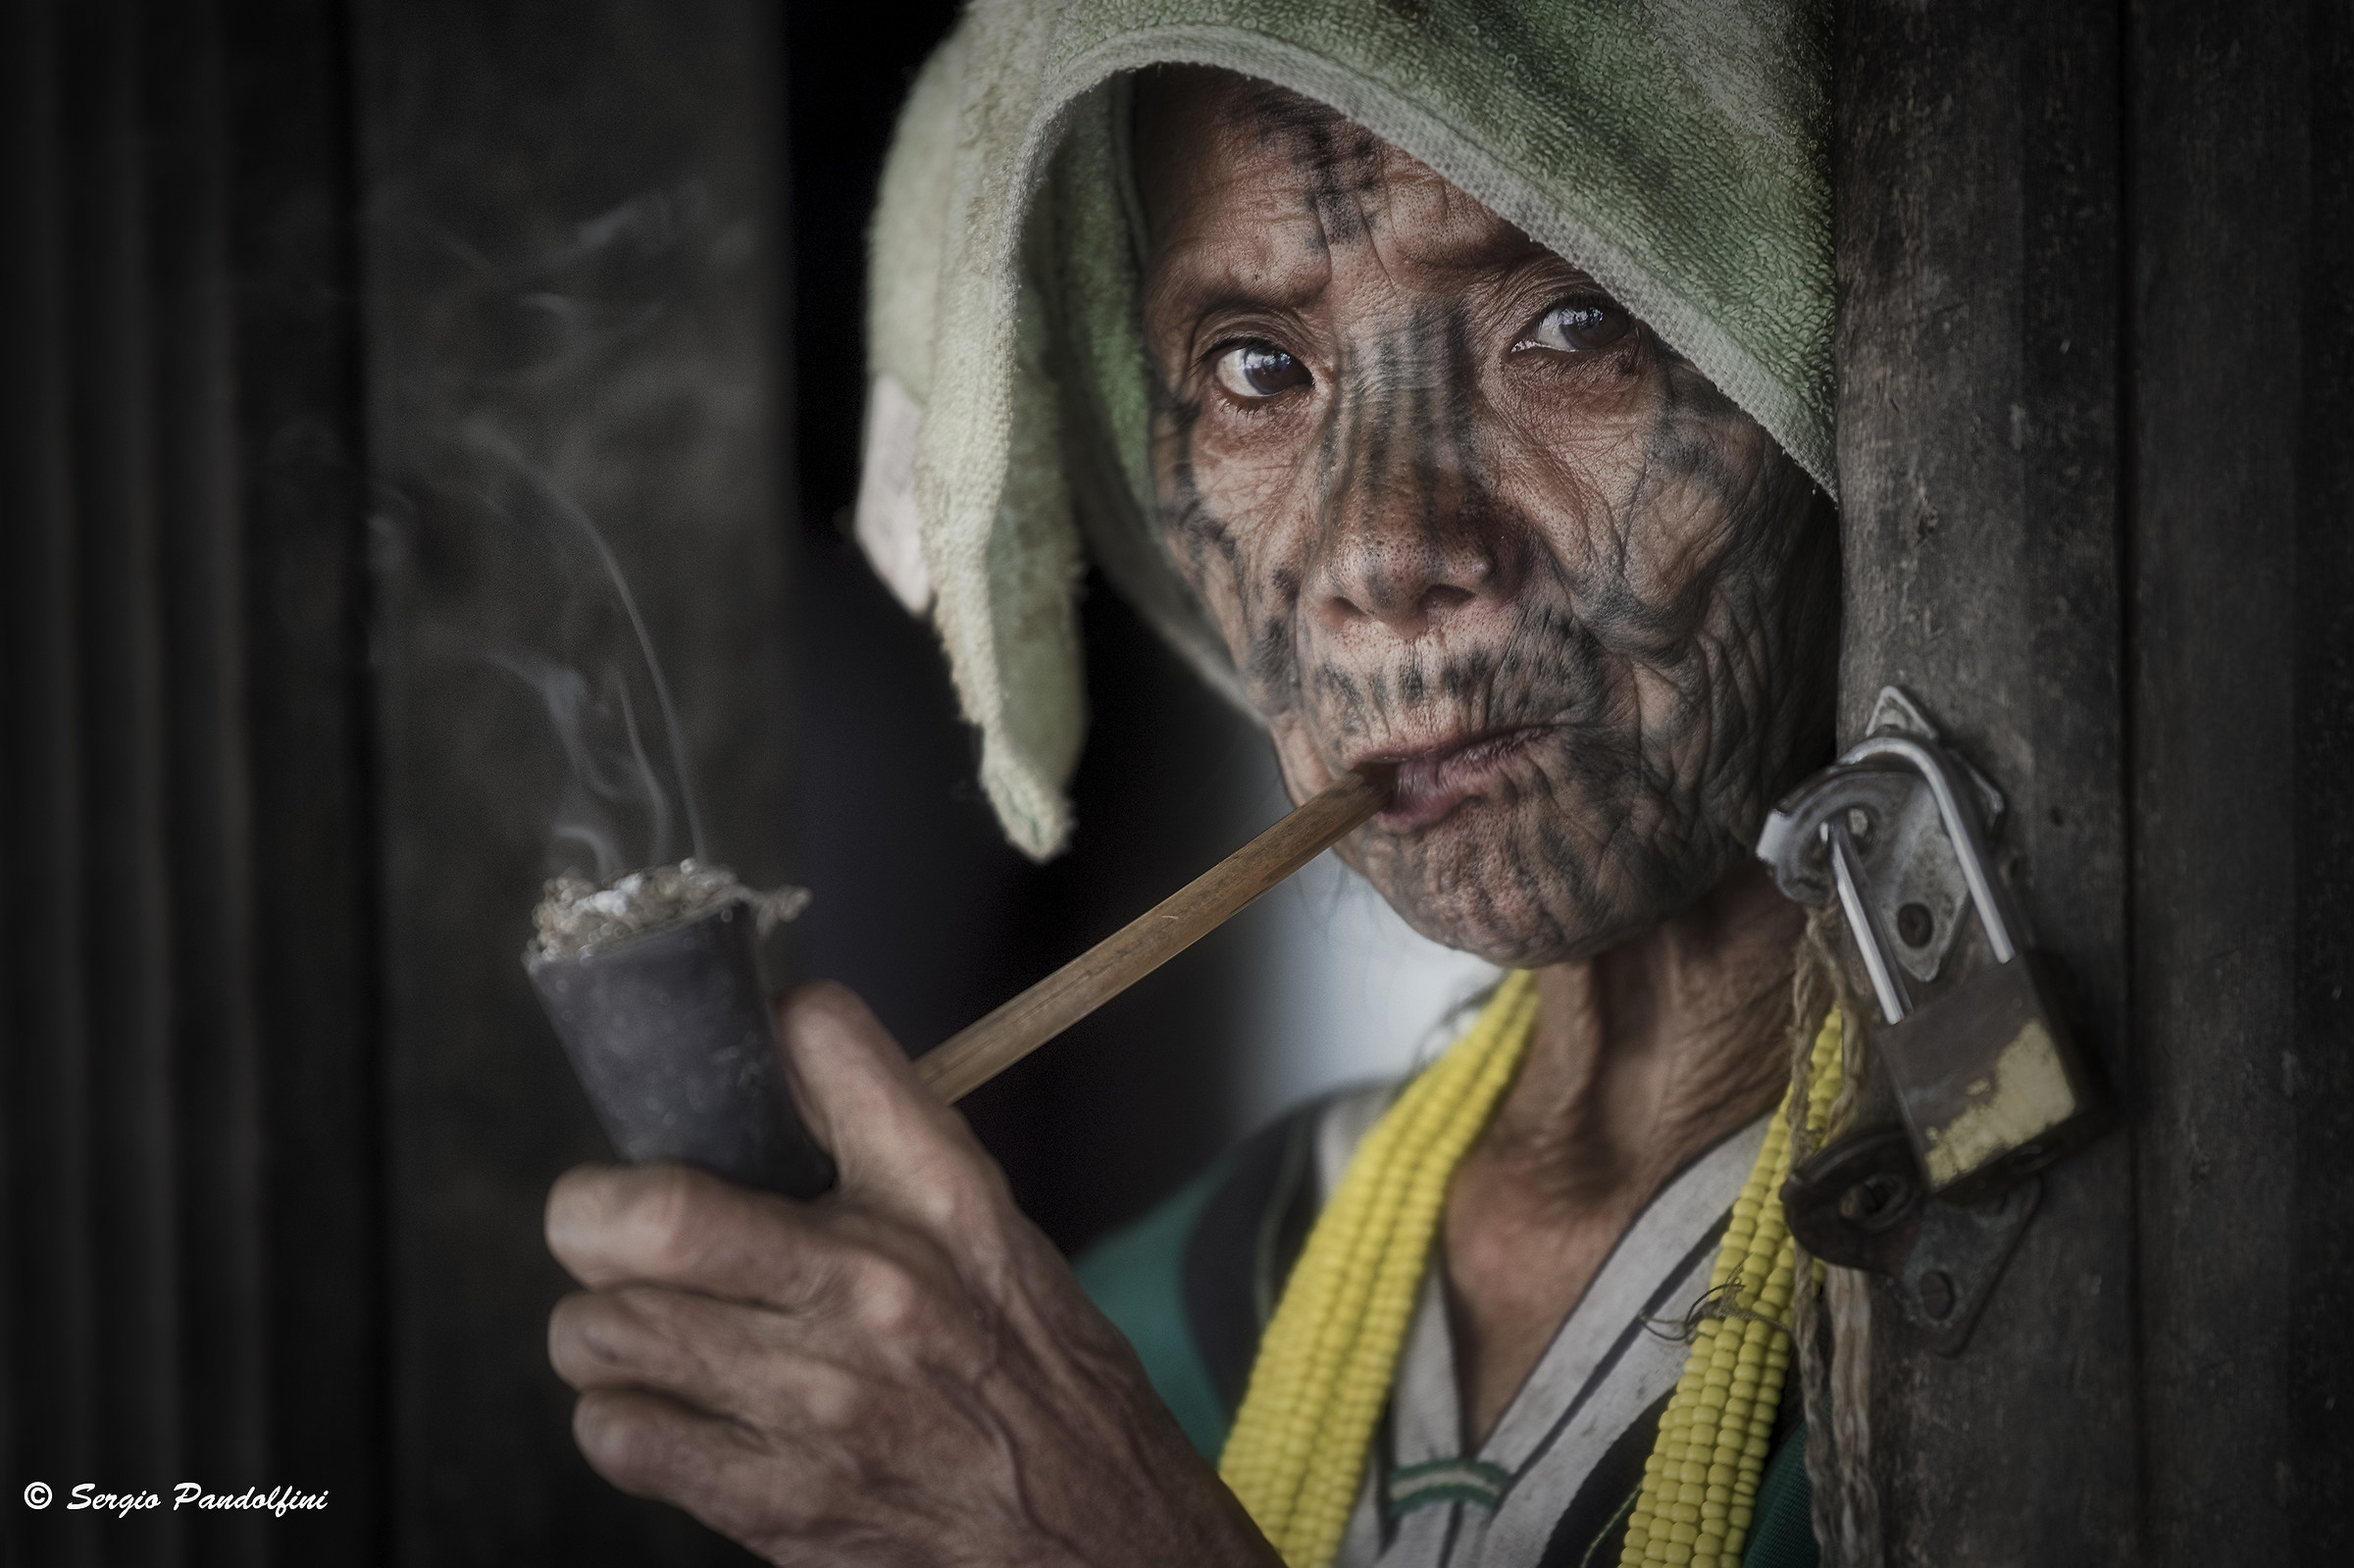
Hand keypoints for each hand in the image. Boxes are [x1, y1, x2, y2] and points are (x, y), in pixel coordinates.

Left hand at [545, 982, 1276, 1566]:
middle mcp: (873, 1291)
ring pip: (603, 1330)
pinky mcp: (776, 1503)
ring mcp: (816, 1406)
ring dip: (606, 1323)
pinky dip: (623, 1417)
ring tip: (646, 1322)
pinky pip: (620, 1435)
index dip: (734, 1042)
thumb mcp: (982, 1218)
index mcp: (936, 1199)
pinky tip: (675, 1404)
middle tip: (612, 1226)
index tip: (705, 1077)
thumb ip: (880, 1122)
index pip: (816, 1050)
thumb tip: (783, 1024)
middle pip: (645, 1218)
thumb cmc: (1034, 1365)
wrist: (1095, 1538)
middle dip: (597, 1215)